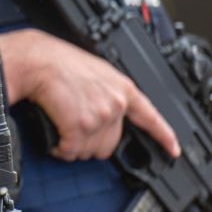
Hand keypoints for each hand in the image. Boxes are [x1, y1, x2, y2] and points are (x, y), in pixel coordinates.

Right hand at [0, 29, 179, 160]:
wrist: (39, 61)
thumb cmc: (59, 63)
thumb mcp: (97, 71)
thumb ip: (109, 93)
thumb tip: (107, 115)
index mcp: (123, 89)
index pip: (151, 117)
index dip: (164, 136)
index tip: (173, 150)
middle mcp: (116, 104)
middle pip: (109, 145)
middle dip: (90, 143)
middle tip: (74, 128)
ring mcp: (99, 116)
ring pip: (88, 151)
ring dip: (72, 146)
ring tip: (61, 125)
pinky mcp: (80, 127)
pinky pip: (70, 151)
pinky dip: (59, 148)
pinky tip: (55, 133)